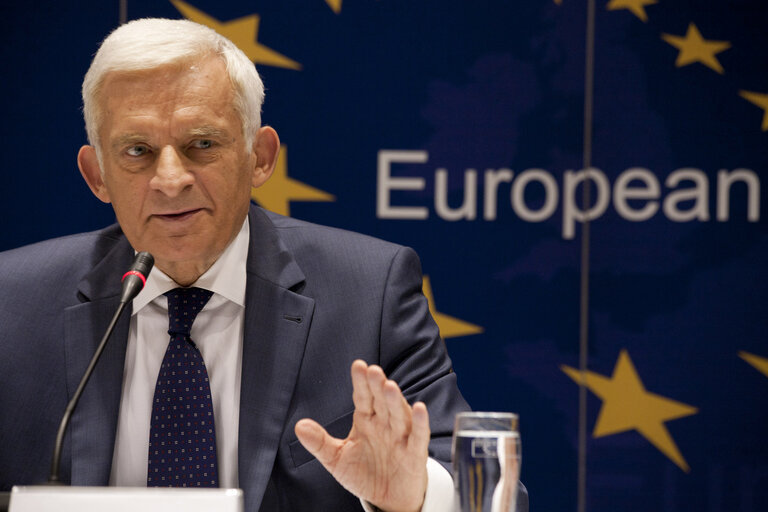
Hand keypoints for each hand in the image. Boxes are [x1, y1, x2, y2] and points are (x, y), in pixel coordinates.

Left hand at [294, 360, 429, 511]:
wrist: (388, 499)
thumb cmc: (365, 473)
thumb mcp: (337, 458)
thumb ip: (319, 442)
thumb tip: (299, 426)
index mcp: (366, 420)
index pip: (363, 397)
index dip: (361, 382)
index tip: (358, 366)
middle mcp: (384, 424)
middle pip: (381, 401)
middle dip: (377, 385)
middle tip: (373, 371)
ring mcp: (400, 437)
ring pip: (399, 414)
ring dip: (395, 400)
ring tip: (390, 386)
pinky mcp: (415, 453)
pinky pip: (418, 436)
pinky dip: (420, 423)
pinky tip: (419, 408)